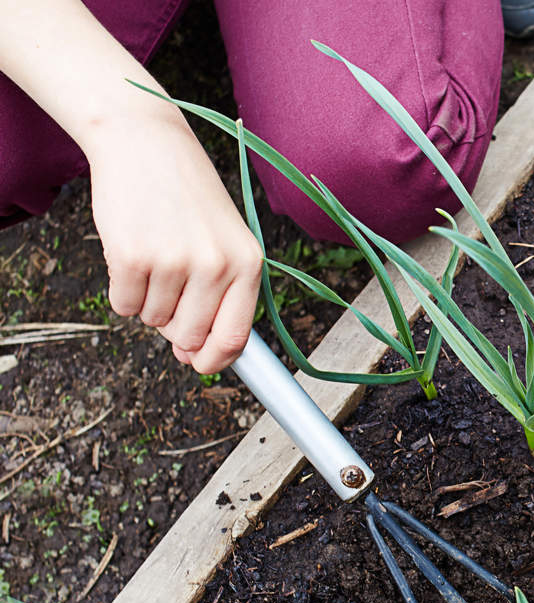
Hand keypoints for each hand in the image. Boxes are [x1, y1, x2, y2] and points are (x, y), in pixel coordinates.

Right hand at [87, 111, 261, 372]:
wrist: (146, 143)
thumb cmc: (188, 200)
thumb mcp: (224, 242)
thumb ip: (220, 300)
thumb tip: (194, 356)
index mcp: (248, 265)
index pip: (235, 338)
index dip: (215, 361)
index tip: (200, 365)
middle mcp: (217, 266)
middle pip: (190, 337)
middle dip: (175, 325)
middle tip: (170, 285)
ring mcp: (175, 262)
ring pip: (154, 322)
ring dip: (148, 300)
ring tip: (155, 255)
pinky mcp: (133, 257)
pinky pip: (124, 306)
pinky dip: (123, 290)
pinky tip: (132, 252)